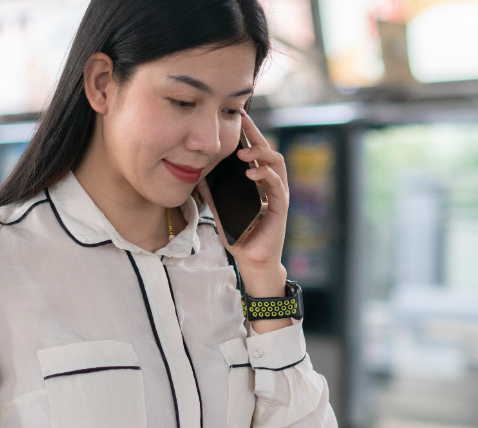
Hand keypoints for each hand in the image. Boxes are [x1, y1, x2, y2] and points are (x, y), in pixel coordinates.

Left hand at [196, 112, 293, 333]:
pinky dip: (265, 175)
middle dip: (255, 134)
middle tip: (242, 120)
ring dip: (261, 154)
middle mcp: (270, 184)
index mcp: (258, 182)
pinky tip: (252, 172)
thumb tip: (196, 174)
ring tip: (243, 152)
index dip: (248, 133)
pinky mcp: (280, 206)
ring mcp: (278, 194)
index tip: (237, 116)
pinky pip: (276, 185)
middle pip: (267, 151)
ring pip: (276, 163)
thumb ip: (212, 193)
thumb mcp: (220, 211)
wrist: (251, 262)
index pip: (255, 152)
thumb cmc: (239, 237)